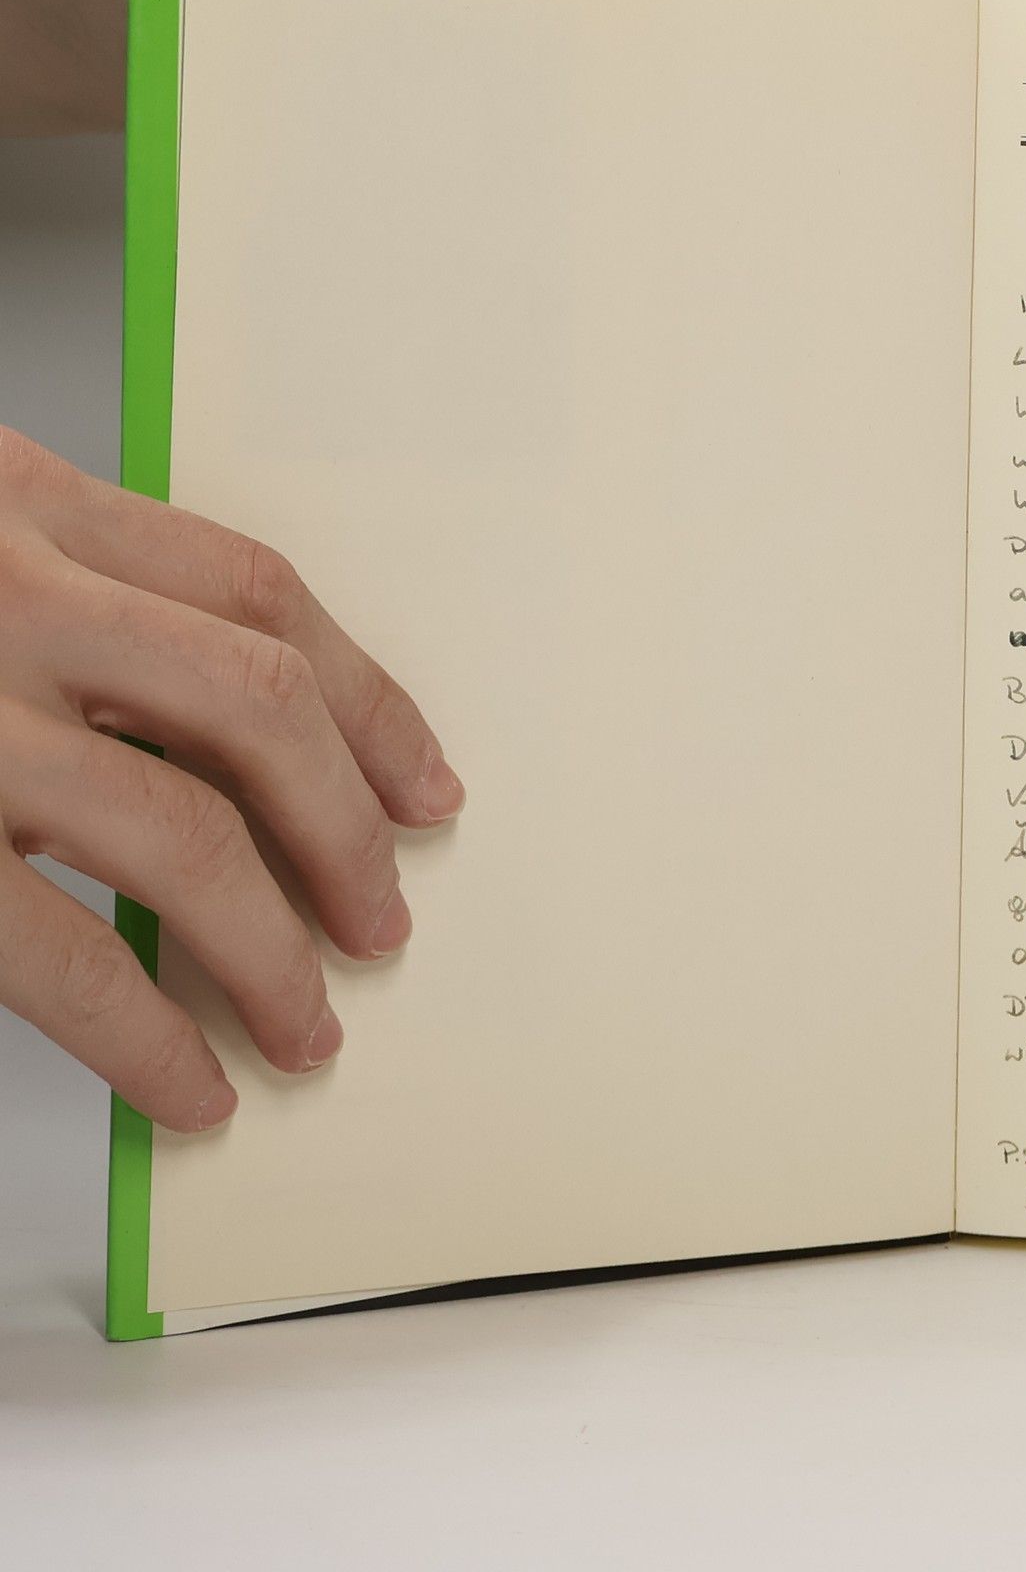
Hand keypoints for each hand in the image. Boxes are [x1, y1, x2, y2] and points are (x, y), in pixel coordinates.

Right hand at [0, 427, 461, 1129]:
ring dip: (271, 949)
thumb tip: (226, 724)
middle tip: (386, 916)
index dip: (369, 697)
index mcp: (15, 501)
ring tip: (311, 1026)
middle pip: (256, 705)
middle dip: (347, 827)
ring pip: (180, 836)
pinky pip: (57, 954)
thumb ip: (60, 584)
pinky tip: (190, 1083)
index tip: (424, 782)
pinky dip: (147, 1033)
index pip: (257, 593)